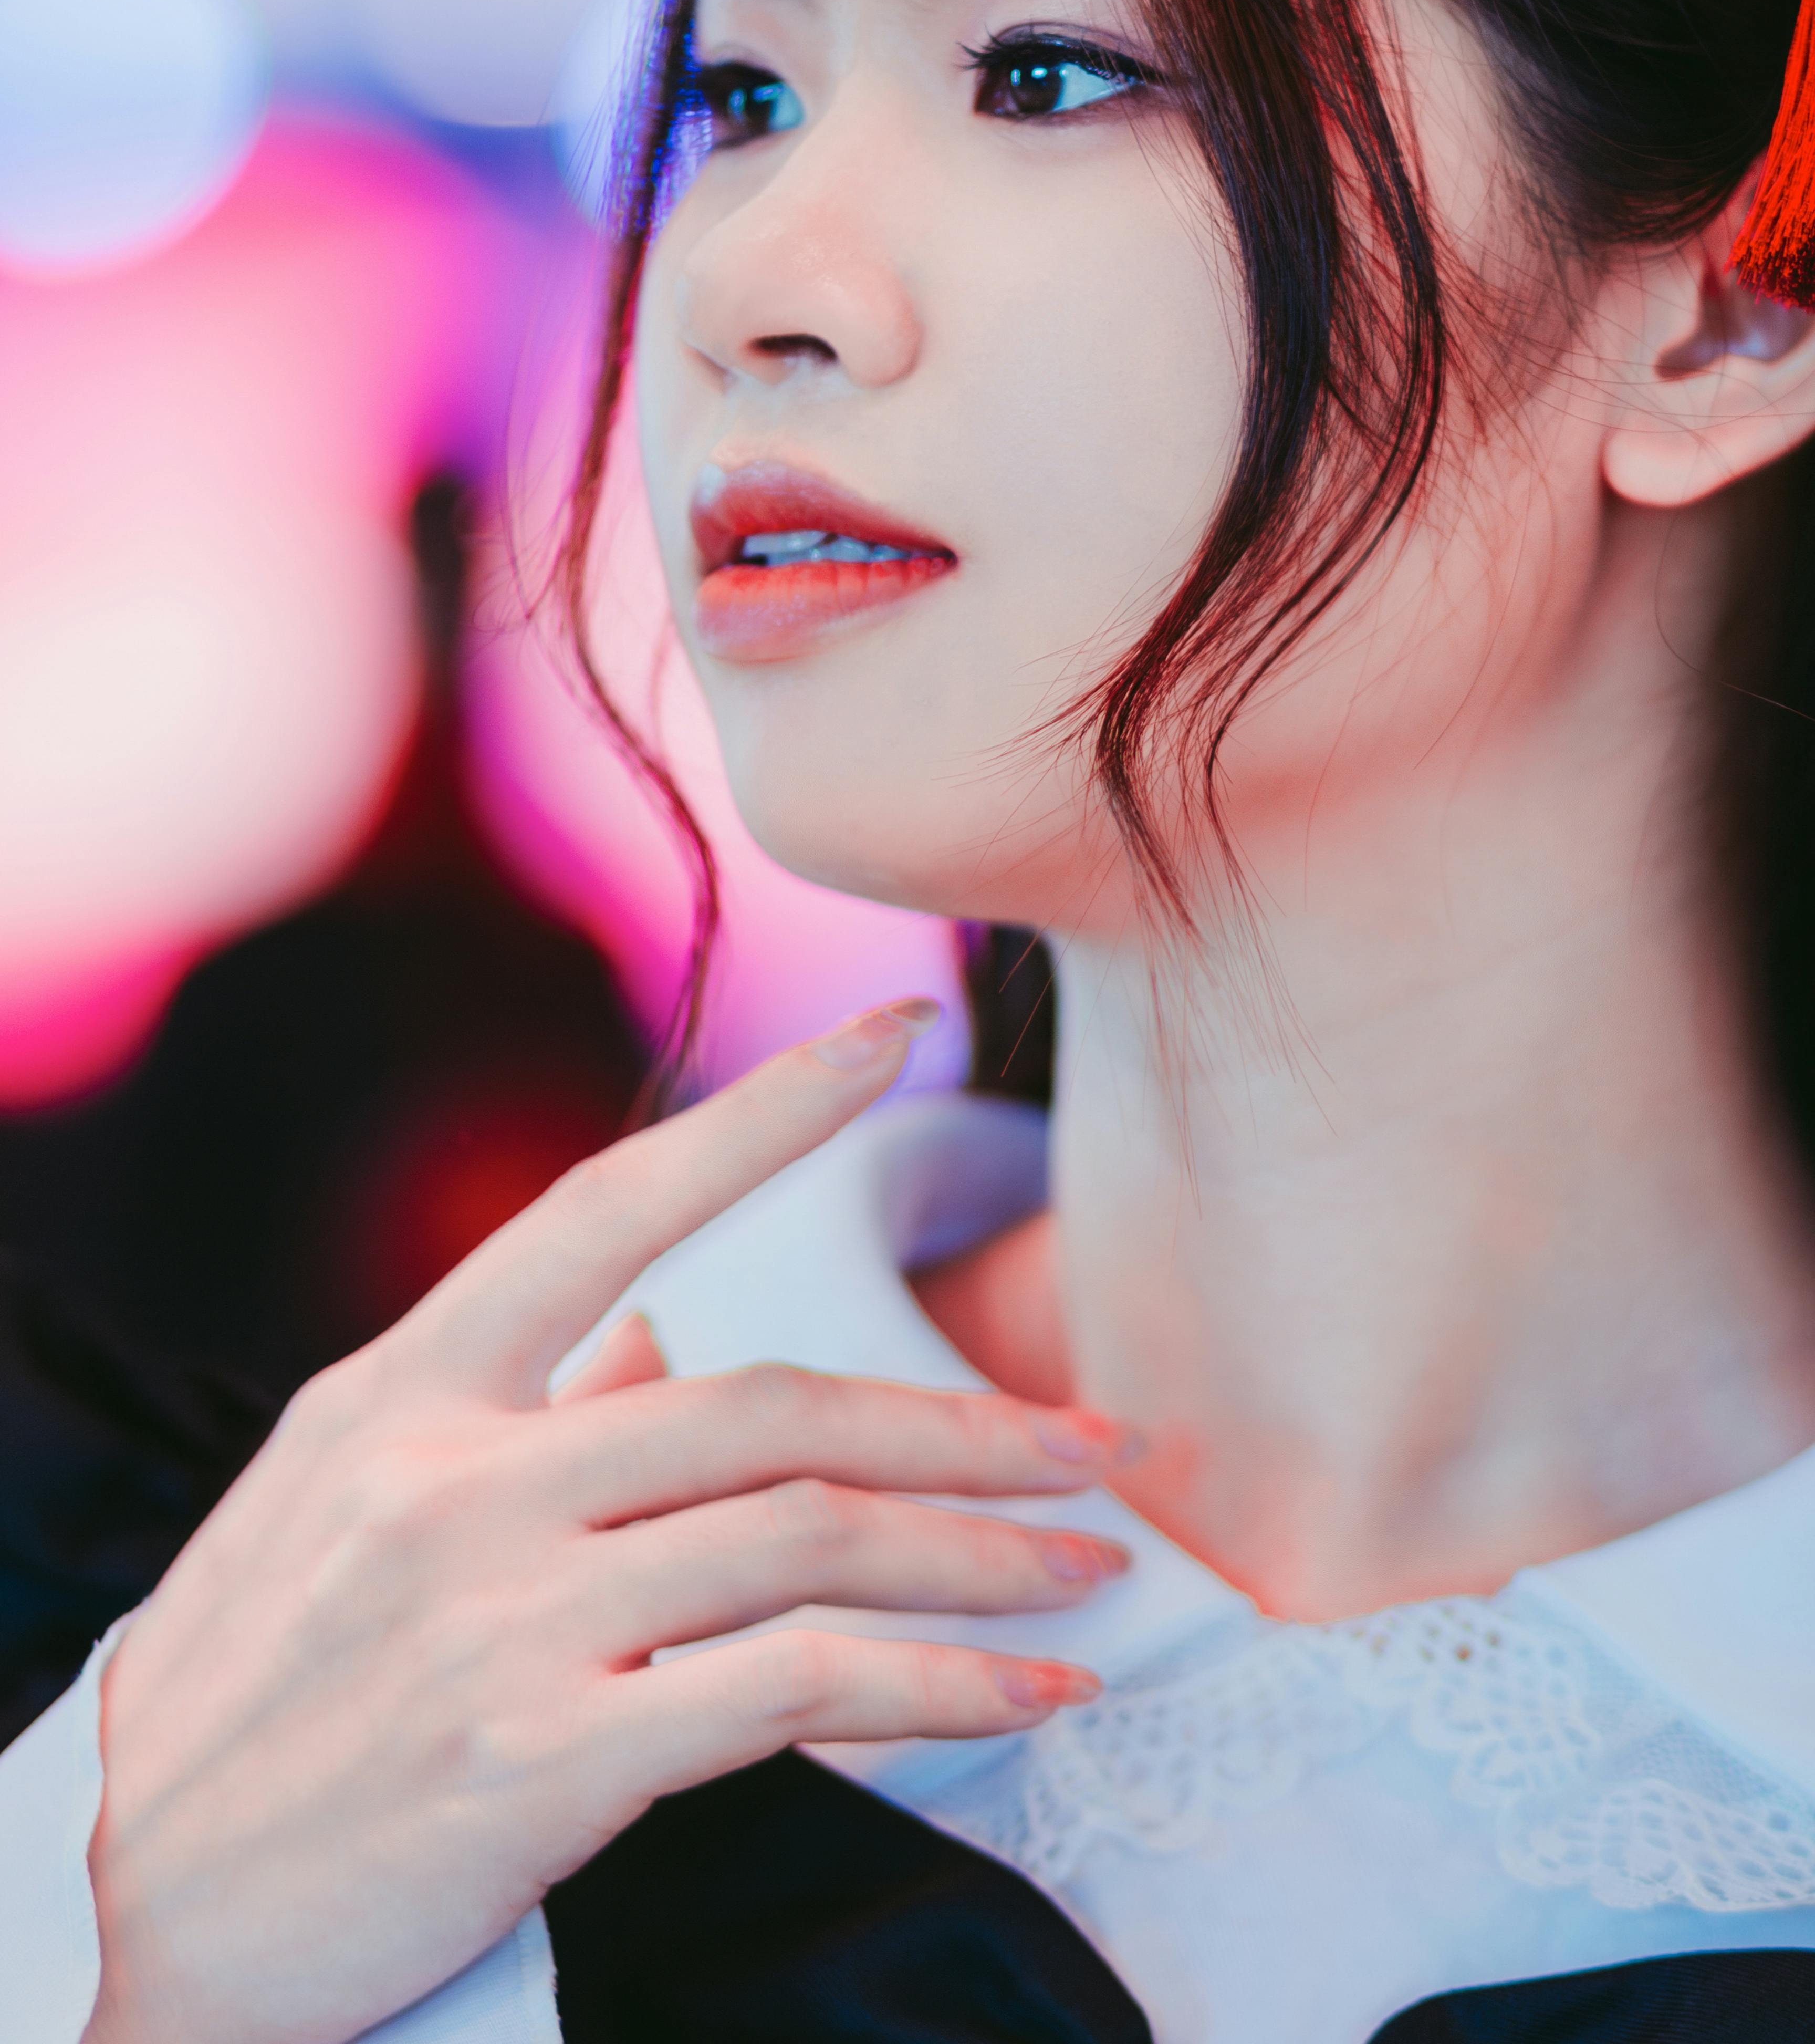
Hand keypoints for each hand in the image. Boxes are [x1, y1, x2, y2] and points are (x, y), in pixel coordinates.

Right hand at [82, 1002, 1130, 2043]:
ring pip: (806, 1536)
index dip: (767, 1113)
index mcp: (409, 1390)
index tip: (899, 1034)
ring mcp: (499, 1613)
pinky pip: (793, 1692)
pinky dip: (938, 1688)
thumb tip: (661, 1331)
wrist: (141, 1910)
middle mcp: (458, 1476)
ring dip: (982, 1553)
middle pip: (770, 1405)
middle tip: (1102, 1442)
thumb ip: (517, 1406)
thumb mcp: (346, 1503)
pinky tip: (1030, 1693)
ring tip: (1099, 1571)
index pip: (613, 1205)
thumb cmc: (255, 1695)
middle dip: (964, 1421)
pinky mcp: (540, 1758)